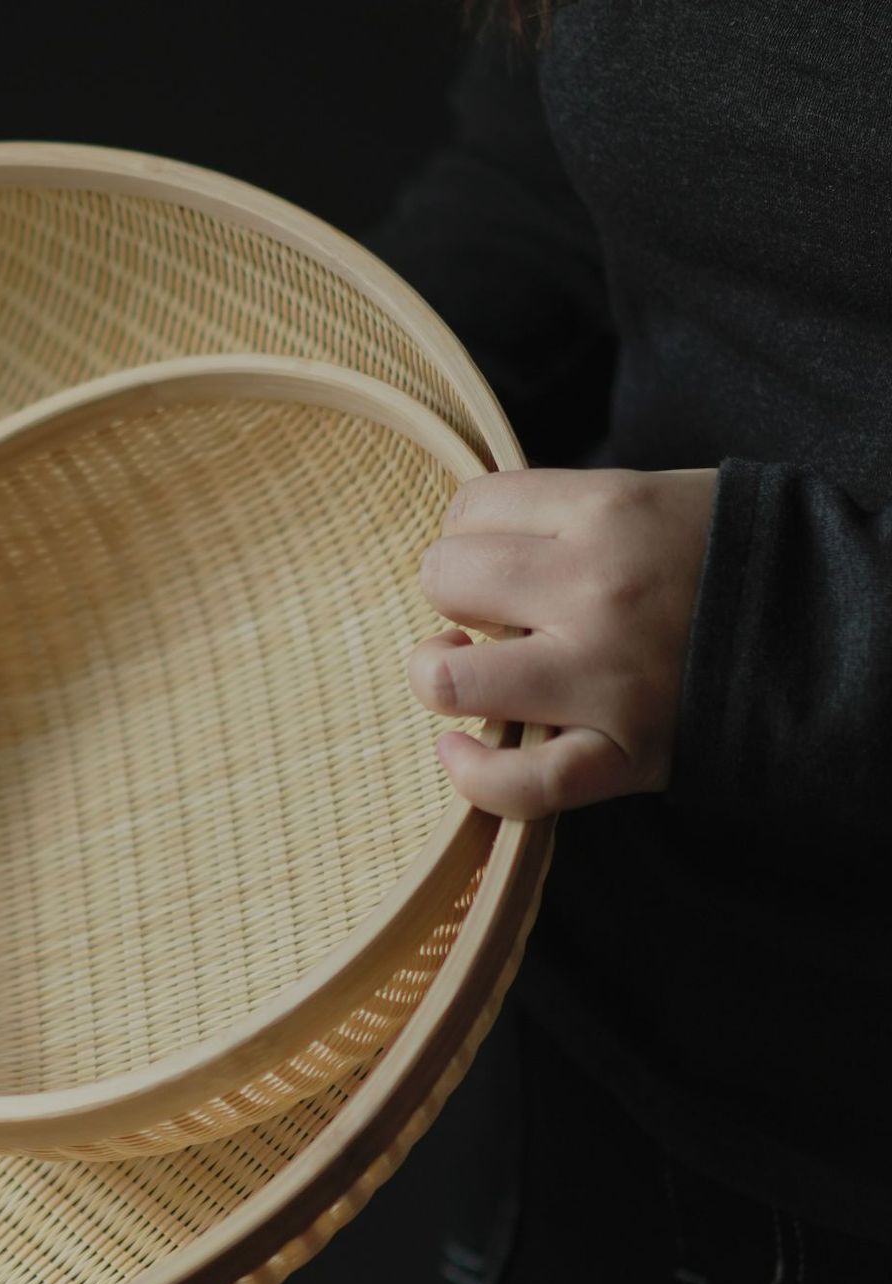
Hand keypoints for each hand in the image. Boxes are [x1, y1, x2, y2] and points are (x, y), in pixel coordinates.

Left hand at [406, 466, 717, 817]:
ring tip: (469, 672)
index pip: (468, 509)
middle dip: (454, 594)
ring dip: (441, 676)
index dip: (470, 535)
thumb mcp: (659, 499)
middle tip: (491, 612)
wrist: (841, 632)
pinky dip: (472, 774)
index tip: (500, 555)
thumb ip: (567, 514)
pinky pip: (516, 784)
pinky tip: (461, 748)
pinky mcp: (620, 754)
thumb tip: (471, 542)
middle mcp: (596, 590)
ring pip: (451, 681)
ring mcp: (605, 678)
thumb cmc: (733, 562)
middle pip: (443, 580)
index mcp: (608, 512)